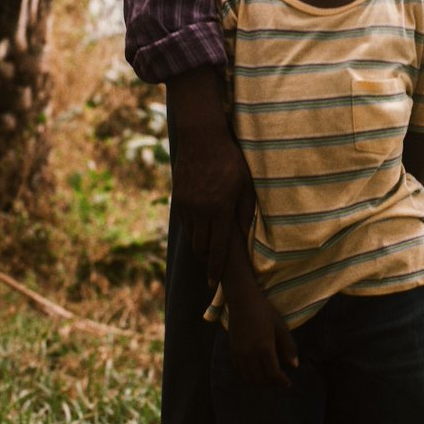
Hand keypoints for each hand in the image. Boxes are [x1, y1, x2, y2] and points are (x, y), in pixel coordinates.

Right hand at [167, 69, 250, 287]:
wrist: (201, 139)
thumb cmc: (229, 160)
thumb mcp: (245, 184)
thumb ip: (245, 210)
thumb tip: (245, 234)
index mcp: (220, 210)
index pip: (219, 249)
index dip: (217, 270)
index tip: (214, 284)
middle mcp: (201, 212)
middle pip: (202, 248)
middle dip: (208, 260)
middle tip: (214, 269)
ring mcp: (187, 206)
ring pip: (191, 237)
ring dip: (200, 247)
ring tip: (208, 252)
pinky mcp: (178, 199)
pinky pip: (184, 224)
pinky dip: (191, 232)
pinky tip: (199, 232)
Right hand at [227, 293, 298, 387]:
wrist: (242, 300)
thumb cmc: (264, 311)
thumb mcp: (280, 326)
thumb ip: (289, 346)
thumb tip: (294, 366)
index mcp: (264, 346)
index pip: (273, 373)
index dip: (281, 381)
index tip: (287, 383)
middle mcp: (250, 352)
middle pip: (260, 379)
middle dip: (271, 384)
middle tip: (279, 382)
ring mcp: (239, 352)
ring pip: (248, 378)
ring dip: (259, 383)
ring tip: (269, 379)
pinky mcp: (232, 350)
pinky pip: (239, 371)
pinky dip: (248, 377)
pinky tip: (256, 373)